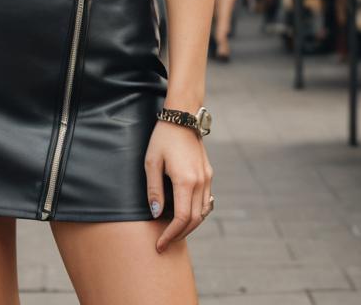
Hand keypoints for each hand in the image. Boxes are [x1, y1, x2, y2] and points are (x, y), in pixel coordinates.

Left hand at [144, 120, 212, 252]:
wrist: (182, 116)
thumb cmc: (163, 138)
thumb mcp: (152, 162)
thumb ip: (154, 190)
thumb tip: (156, 214)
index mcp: (186, 181)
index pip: (182, 218)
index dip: (171, 235)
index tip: (160, 244)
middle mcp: (200, 182)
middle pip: (194, 220)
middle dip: (179, 234)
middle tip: (165, 242)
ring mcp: (207, 177)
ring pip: (203, 212)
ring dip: (189, 225)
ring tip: (173, 231)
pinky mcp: (208, 173)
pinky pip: (206, 200)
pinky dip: (197, 212)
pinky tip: (185, 213)